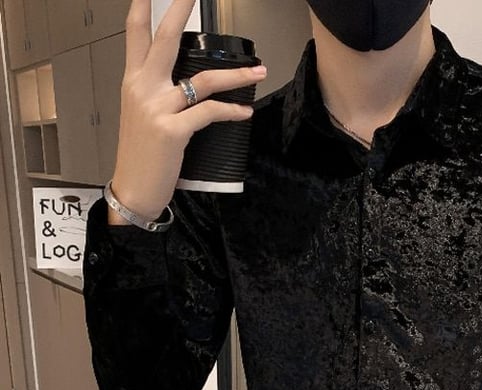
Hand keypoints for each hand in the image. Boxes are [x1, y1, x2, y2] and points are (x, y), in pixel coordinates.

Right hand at [110, 0, 267, 221]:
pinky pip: (210, 112)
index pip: (136, 34)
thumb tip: (185, 85)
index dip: (143, 7)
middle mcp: (142, 88)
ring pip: (203, 80)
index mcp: (133, 81)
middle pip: (164, 39)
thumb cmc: (143, 156)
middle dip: (179, 9)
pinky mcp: (173, 130)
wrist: (134, 190)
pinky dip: (232, 111)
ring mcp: (157, 108)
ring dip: (236, 75)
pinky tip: (245, 112)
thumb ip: (158, 95)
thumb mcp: (143, 117)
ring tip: (260, 71)